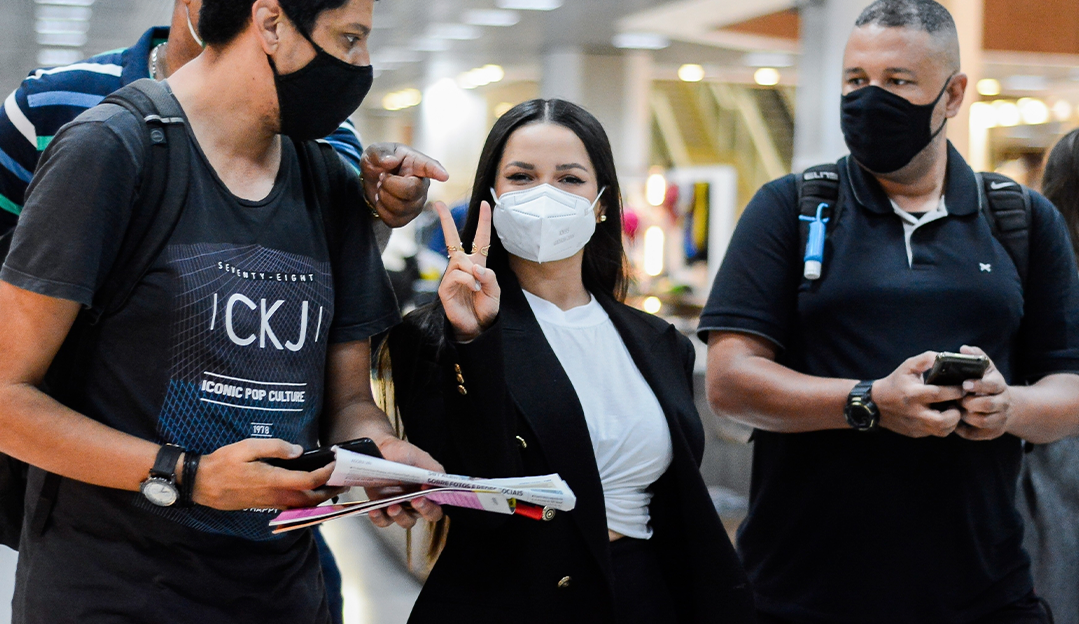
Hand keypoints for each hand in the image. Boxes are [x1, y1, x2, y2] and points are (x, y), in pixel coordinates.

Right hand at [193, 438, 344, 510]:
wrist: (202, 484)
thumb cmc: (224, 463)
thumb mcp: (248, 447)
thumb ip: (276, 447)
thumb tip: (299, 451)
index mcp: (274, 481)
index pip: (309, 481)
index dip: (327, 473)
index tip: (337, 463)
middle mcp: (275, 496)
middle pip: (312, 499)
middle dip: (331, 490)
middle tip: (344, 480)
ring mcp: (270, 503)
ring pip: (303, 505)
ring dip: (321, 497)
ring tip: (333, 486)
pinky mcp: (266, 505)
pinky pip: (293, 506)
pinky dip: (307, 501)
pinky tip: (311, 492)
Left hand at [360, 143, 448, 227]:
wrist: (371, 180)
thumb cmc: (379, 162)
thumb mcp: (375, 151)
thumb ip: (380, 153)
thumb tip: (390, 161)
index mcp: (417, 164)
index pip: (429, 167)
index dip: (436, 172)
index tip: (444, 176)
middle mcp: (422, 184)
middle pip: (411, 191)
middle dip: (389, 185)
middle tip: (382, 177)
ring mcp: (417, 203)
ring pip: (401, 208)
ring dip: (383, 197)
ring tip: (382, 187)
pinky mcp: (407, 217)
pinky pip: (394, 220)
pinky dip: (381, 210)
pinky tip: (382, 200)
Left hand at [367, 438, 444, 528]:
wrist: (378, 448)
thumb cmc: (401, 452)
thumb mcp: (419, 457)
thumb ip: (434, 470)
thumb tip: (440, 483)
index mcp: (427, 492)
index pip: (436, 508)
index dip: (432, 506)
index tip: (425, 494)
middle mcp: (415, 502)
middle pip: (423, 516)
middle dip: (420, 510)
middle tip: (414, 500)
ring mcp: (399, 506)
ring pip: (404, 521)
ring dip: (399, 516)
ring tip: (392, 506)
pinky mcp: (382, 508)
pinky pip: (382, 520)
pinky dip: (378, 518)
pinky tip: (374, 510)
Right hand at [435, 201, 499, 341]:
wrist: (478, 328)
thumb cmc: (486, 308)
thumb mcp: (495, 290)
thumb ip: (489, 275)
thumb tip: (474, 266)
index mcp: (477, 264)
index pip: (480, 239)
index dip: (483, 221)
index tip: (484, 204)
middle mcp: (462, 267)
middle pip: (452, 240)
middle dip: (445, 220)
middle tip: (437, 203)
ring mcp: (451, 276)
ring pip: (459, 260)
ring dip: (471, 270)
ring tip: (477, 286)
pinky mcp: (444, 288)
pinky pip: (456, 275)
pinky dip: (467, 279)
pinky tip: (472, 288)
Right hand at [872, 351, 966, 437]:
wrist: (875, 403)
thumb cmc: (895, 382)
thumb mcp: (908, 366)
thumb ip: (926, 359)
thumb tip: (945, 357)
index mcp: (913, 394)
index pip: (939, 394)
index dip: (955, 391)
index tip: (963, 387)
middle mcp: (914, 412)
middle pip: (943, 420)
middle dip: (957, 412)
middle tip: (959, 404)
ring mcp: (916, 425)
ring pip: (943, 430)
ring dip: (952, 421)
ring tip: (952, 410)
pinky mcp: (916, 433)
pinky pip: (936, 433)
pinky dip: (944, 426)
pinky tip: (943, 416)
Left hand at [955, 345, 1011, 440]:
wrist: (1006, 405)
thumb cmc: (988, 383)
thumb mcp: (986, 368)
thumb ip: (977, 357)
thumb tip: (964, 349)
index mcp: (1000, 385)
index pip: (992, 386)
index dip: (978, 385)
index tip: (964, 384)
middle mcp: (1003, 403)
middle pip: (987, 405)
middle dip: (969, 402)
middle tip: (956, 399)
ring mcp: (999, 418)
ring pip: (982, 421)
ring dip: (965, 416)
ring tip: (955, 410)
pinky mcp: (993, 432)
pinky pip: (977, 434)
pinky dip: (964, 430)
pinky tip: (955, 423)